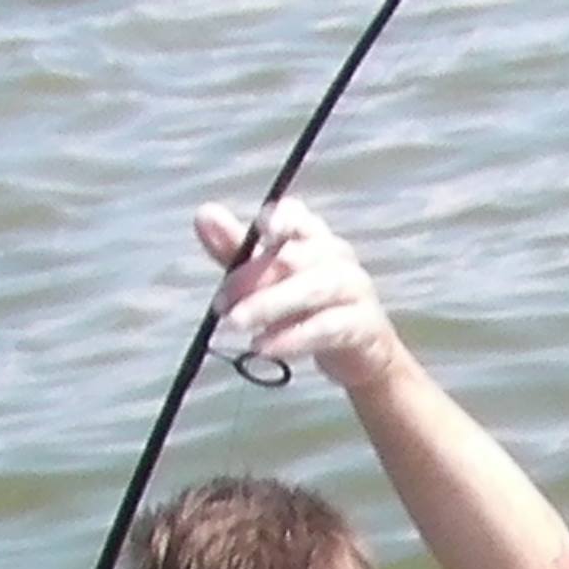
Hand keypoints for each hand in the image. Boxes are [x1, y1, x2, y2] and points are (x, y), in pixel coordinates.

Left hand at [198, 198, 402, 390]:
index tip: (259, 232)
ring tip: (236, 323)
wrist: (363, 356)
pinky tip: (262, 348)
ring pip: (311, 290)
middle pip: (294, 256)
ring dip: (270, 305)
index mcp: (313, 236)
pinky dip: (292, 338)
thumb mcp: (268, 279)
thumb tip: (204, 213)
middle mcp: (337, 256)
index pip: (297, 215)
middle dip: (254, 277)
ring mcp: (354, 289)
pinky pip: (325, 328)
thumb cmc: (309, 308)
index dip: (280, 219)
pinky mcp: (363, 326)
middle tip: (221, 304)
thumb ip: (235, 249)